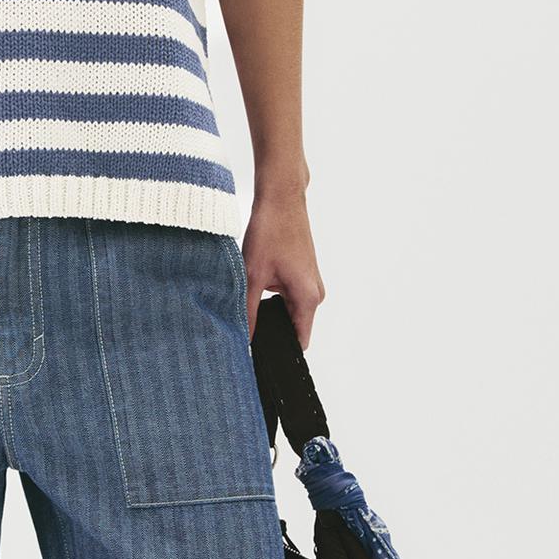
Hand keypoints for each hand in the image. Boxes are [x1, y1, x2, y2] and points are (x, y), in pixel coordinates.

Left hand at [238, 188, 322, 346]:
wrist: (281, 198)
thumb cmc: (271, 230)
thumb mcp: (252, 275)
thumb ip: (248, 311)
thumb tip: (243, 339)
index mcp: (308, 298)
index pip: (299, 342)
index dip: (280, 352)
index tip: (261, 360)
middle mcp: (315, 294)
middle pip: (293, 327)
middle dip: (270, 332)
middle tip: (244, 331)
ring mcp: (310, 283)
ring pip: (288, 311)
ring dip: (269, 311)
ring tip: (247, 305)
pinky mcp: (303, 274)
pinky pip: (288, 297)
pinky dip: (272, 297)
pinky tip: (254, 288)